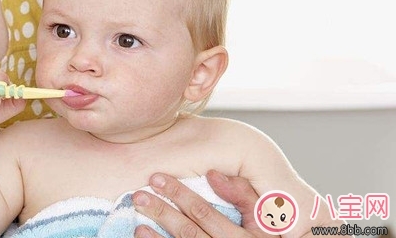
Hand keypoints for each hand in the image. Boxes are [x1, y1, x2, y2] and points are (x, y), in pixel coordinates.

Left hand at [132, 171, 273, 237]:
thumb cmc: (264, 237)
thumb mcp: (267, 220)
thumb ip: (245, 197)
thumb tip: (212, 174)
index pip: (204, 214)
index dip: (180, 195)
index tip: (158, 178)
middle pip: (188, 231)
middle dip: (162, 210)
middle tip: (139, 194)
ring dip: (155, 231)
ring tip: (139, 212)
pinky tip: (141, 233)